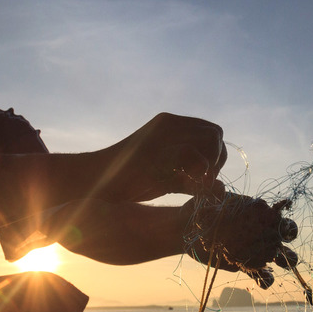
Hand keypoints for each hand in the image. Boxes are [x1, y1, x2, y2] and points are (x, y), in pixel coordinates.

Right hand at [98, 113, 226, 201]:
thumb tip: (219, 187)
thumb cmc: (128, 183)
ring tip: (195, 183)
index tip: (206, 176)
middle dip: (217, 159)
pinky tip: (186, 185)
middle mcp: (170, 124)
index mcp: (171, 126)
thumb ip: (190, 179)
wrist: (94, 181)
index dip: (216, 155)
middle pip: (215, 133)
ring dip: (210, 164)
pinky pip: (192, 153)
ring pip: (209, 139)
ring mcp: (163, 132)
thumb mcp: (166, 178)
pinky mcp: (157, 145)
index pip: (211, 132)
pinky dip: (196, 171)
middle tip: (203, 181)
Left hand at [183, 194, 298, 288]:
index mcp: (260, 213)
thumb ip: (213, 189)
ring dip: (284, 261)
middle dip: (289, 239)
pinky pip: (263, 276)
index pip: (282, 216)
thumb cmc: (202, 209)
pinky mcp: (247, 266)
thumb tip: (219, 185)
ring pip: (283, 258)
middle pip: (289, 237)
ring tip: (271, 261)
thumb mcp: (207, 196)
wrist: (188, 230)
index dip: (285, 220)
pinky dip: (265, 279)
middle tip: (275, 243)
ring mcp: (258, 250)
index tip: (278, 219)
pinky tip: (259, 278)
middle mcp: (264, 231)